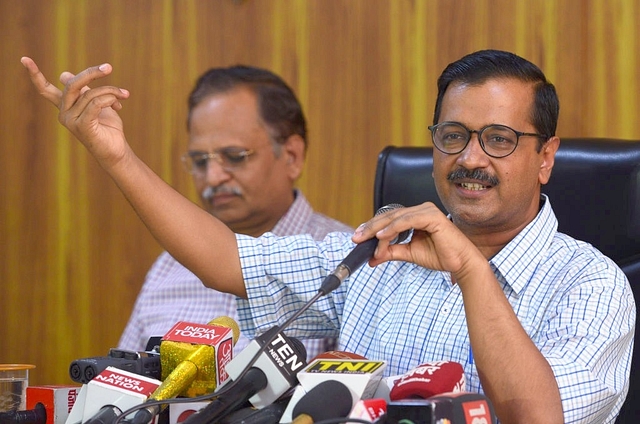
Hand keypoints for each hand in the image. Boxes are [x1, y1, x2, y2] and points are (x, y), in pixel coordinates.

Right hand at [20, 57, 131, 167]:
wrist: (117, 150)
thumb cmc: (107, 127)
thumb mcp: (95, 103)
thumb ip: (84, 90)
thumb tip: (64, 74)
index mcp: (64, 106)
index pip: (45, 89)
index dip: (35, 74)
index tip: (24, 59)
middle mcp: (64, 113)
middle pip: (72, 84)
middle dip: (91, 73)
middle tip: (108, 67)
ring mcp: (71, 121)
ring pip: (90, 94)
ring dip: (110, 91)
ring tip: (123, 95)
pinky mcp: (82, 126)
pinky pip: (95, 103)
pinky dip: (109, 99)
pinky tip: (118, 105)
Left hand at [352, 202, 483, 277]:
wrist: (461, 263)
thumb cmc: (441, 256)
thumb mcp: (409, 253)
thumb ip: (391, 251)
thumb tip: (372, 256)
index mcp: (415, 216)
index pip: (389, 219)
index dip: (371, 228)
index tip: (357, 238)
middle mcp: (420, 210)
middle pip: (389, 216)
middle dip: (370, 228)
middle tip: (356, 238)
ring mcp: (426, 211)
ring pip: (395, 218)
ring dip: (379, 231)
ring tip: (367, 242)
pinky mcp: (432, 217)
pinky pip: (407, 221)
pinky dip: (392, 229)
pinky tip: (381, 236)